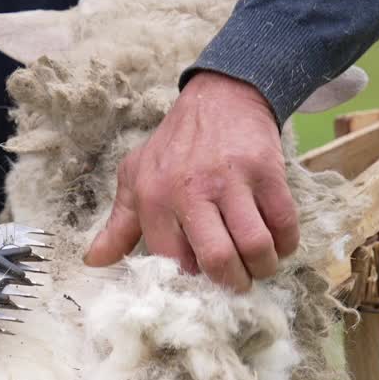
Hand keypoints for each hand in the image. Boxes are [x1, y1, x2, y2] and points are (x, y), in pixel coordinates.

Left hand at [84, 71, 297, 290]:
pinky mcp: (267, 171)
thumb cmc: (175, 145)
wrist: (221, 96)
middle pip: (217, 260)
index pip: (173, 262)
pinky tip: (277, 241)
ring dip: (262, 267)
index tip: (203, 282)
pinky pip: (283, 223)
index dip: (192, 282)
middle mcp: (190, 190)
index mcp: (154, 198)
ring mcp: (232, 180)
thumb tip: (93, 262)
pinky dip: (286, 243)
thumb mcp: (136, 176)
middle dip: (232, 284)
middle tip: (237, 282)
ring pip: (254, 246)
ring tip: (259, 265)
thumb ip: (118, 224)